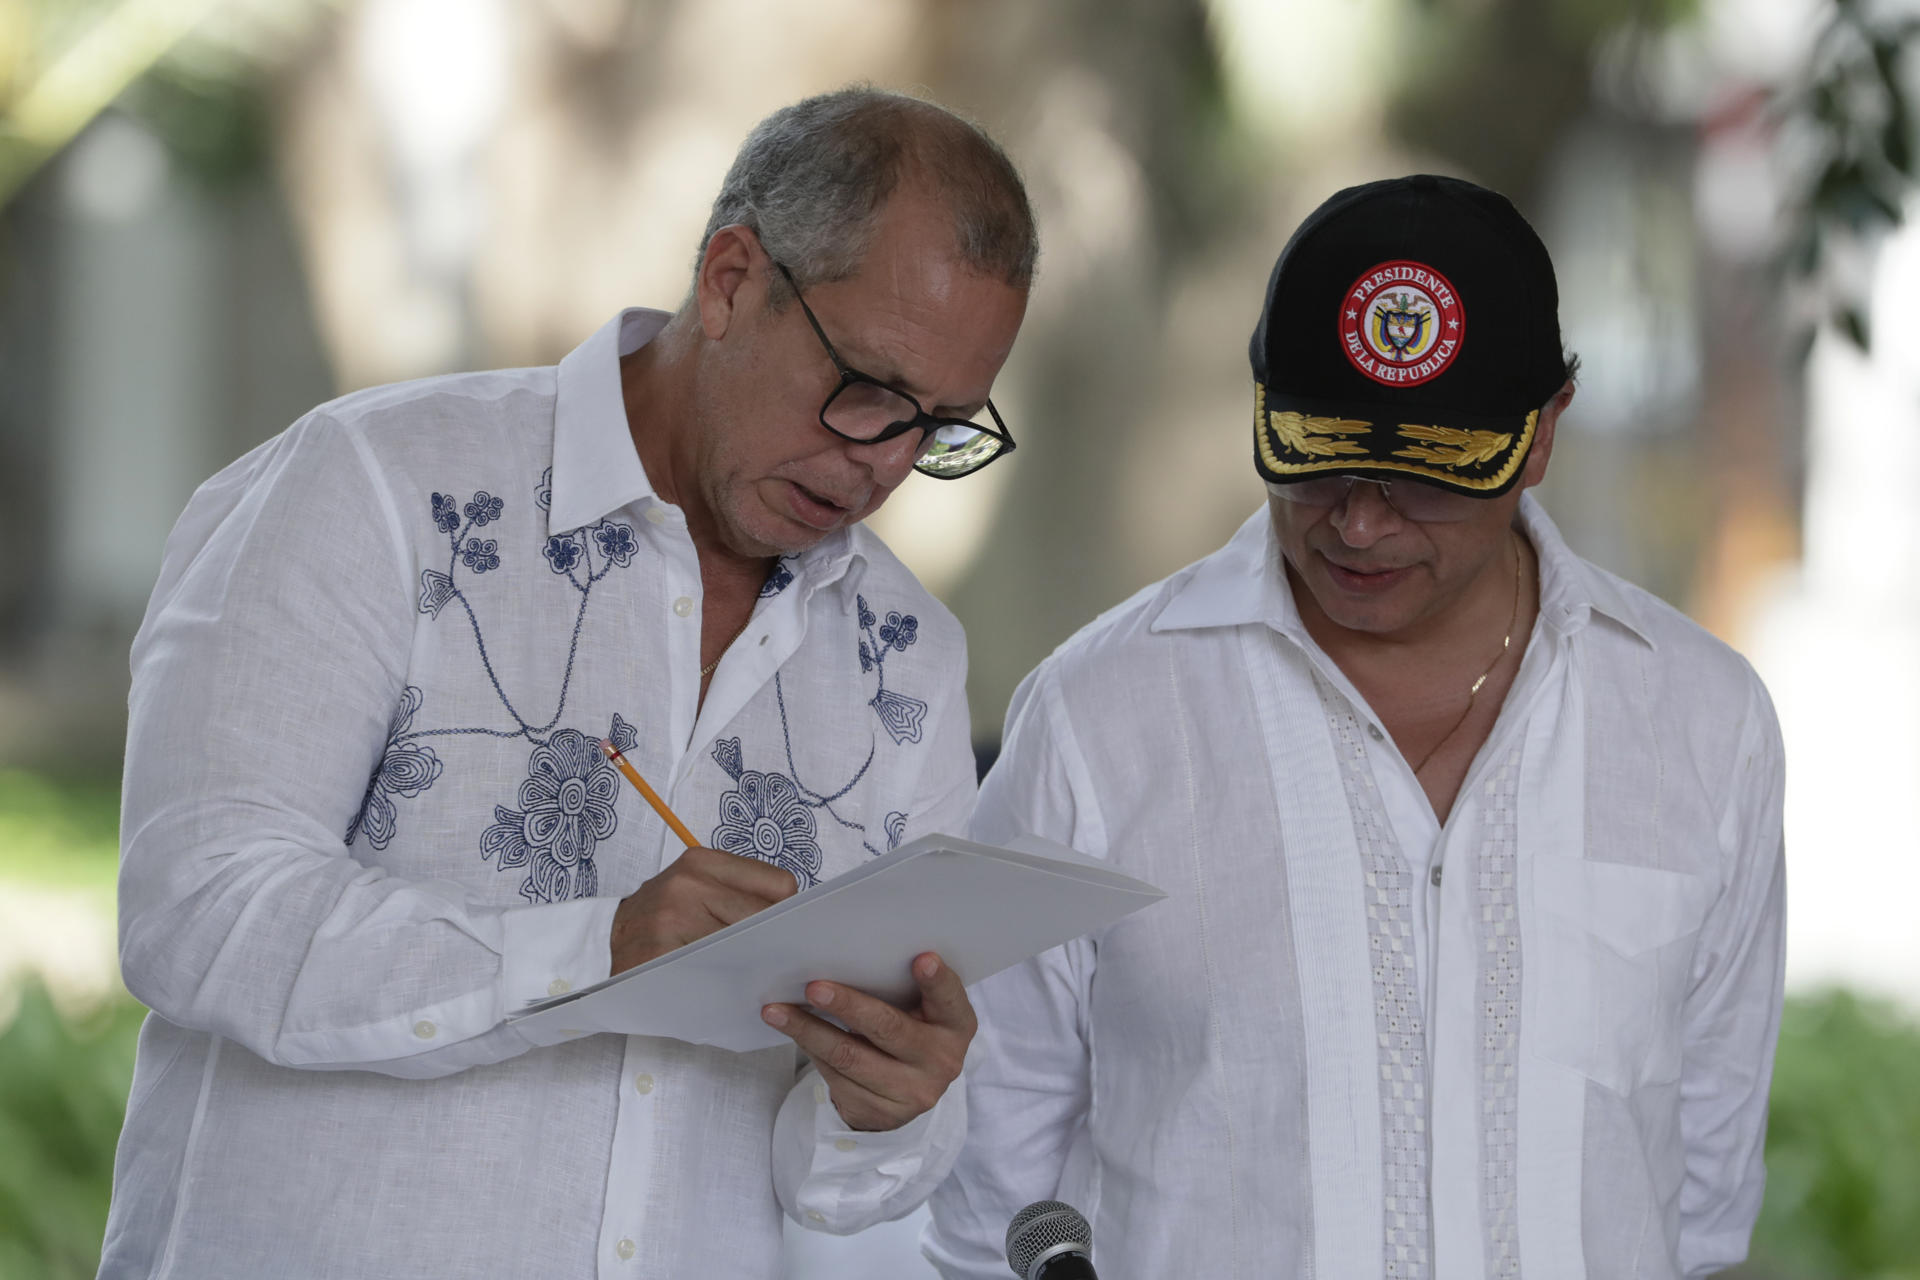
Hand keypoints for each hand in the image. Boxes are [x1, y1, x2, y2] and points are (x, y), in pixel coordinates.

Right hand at [610, 845, 797, 973]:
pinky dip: (729, 981)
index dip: (788, 912)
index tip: (786, 930)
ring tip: (754, 972)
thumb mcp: (695, 887)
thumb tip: (796, 918)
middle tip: (779, 960)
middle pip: (766, 917)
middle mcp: (688, 884)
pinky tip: (728, 984)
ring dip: (755, 963)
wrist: (602, 943)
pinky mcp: (663, 953)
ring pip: (745, 946)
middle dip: (777, 942)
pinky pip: (717, 971)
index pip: (779, 884)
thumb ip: (739, 893)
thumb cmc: (660, 918)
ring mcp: (673, 918)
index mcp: (702, 861)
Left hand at [760, 952, 976, 1131]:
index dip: (937, 980)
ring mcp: (910, 1092)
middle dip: (848, 1005)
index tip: (922, 959)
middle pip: (888, 1028)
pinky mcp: (879, 1112)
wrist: (909, 1091)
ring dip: (808, 1031)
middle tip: (814, 987)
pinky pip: (835, 1077)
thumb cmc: (912, 1029)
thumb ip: (907, 988)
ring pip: (849, 1057)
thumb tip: (849, 956)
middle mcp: (941, 1061)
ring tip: (777, 1011)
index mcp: (957, 1026)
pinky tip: (791, 1031)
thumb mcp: (925, 1011)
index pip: (950, 999)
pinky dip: (810, 1049)